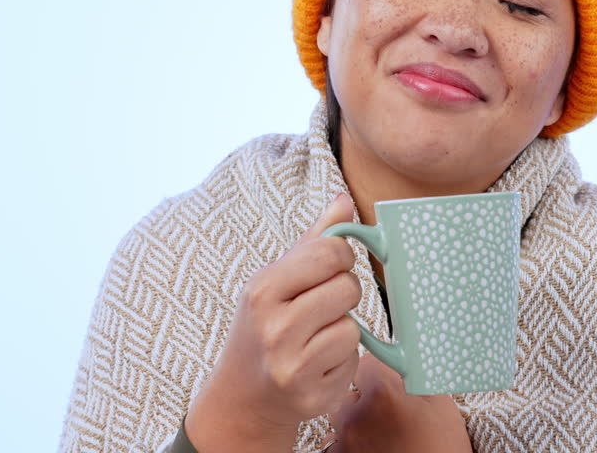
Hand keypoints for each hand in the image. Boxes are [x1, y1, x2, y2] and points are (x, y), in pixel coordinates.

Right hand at [187, 194, 362, 452]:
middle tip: (319, 307)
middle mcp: (274, 327)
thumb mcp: (276, 278)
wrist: (243, 397)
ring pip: (353, 327)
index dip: (339, 258)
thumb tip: (345, 200)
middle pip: (348, 288)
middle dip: (342, 294)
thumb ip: (313, 240)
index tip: (328, 270)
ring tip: (314, 338)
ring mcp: (293, 365)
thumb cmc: (264, 325)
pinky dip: (341, 360)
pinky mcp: (313, 396)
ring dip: (341, 330)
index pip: (330, 252)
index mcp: (263, 289)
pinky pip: (353, 360)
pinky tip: (316, 364)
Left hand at [324, 353, 472, 452]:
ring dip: (357, 421)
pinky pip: (336, 442)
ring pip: (342, 417)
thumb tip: (405, 360)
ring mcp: (346, 440)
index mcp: (382, 393)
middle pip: (351, 391)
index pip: (367, 363)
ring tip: (384, 434)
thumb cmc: (442, 450)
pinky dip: (350, 443)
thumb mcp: (441, 405)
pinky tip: (375, 447)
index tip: (391, 381)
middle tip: (391, 413)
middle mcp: (357, 415)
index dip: (383, 372)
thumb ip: (416, 376)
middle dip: (367, 398)